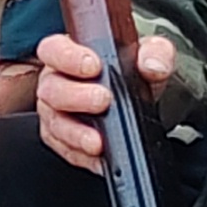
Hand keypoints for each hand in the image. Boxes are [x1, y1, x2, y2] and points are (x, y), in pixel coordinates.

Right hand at [32, 30, 178, 178]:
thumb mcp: (149, 55)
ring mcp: (56, 113)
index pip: (54, 49)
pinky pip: (66, 151)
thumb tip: (153, 65)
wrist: (137, 101)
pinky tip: (100, 156)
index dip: (68, 57)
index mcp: (69, 54)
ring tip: (97, 140)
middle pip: (51, 90)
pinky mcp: (62, 141)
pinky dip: (83, 156)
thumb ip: (155, 52)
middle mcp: (57, 82)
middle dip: (75, 97)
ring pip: (54, 124)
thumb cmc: (131, 73)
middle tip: (102, 100)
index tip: (93, 66)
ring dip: (76, 134)